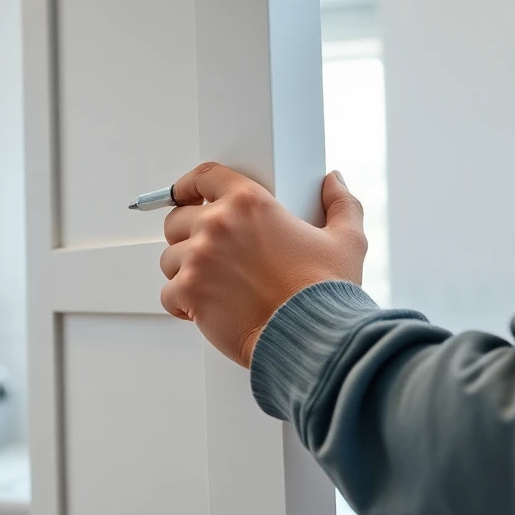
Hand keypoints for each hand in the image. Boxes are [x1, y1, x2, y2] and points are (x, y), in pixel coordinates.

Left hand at [159, 163, 367, 367]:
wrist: (312, 337)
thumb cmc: (325, 293)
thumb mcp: (346, 240)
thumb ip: (340, 204)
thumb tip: (334, 181)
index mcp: (249, 202)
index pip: (204, 177)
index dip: (188, 185)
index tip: (183, 194)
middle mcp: (218, 224)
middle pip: (177, 220)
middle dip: (186, 235)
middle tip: (205, 254)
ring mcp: (199, 258)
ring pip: (169, 258)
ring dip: (184, 271)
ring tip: (210, 286)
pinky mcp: (189, 292)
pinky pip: (168, 293)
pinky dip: (181, 303)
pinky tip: (203, 309)